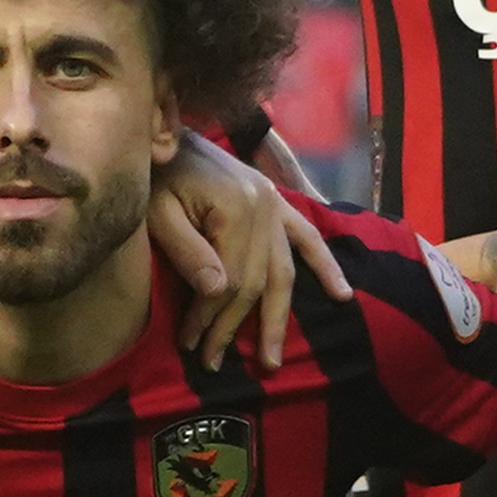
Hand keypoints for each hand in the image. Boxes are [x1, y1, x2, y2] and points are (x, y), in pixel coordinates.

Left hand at [154, 130, 349, 365]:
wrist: (162, 133)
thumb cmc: (154, 175)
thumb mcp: (157, 212)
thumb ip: (187, 251)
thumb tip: (219, 292)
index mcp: (238, 207)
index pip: (233, 279)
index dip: (212, 318)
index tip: (190, 344)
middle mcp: (266, 206)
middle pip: (258, 281)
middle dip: (235, 326)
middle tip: (213, 362)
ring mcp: (276, 203)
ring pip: (284, 270)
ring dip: (278, 317)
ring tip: (273, 360)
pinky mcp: (277, 201)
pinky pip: (307, 238)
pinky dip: (325, 266)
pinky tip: (342, 295)